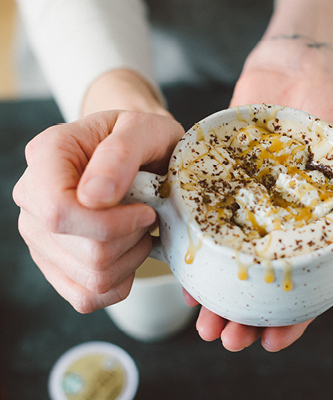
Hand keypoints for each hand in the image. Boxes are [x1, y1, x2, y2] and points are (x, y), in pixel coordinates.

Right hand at [13, 110, 184, 312]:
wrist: (140, 152)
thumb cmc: (143, 139)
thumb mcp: (144, 129)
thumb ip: (120, 153)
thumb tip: (93, 196)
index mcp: (48, 156)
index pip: (60, 211)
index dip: (111, 223)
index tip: (146, 211)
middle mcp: (34, 198)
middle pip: (83, 251)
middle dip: (131, 238)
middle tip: (146, 214)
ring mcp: (41, 235)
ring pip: (90, 278)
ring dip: (130, 259)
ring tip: (139, 229)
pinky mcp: (56, 262)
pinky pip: (86, 296)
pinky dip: (119, 281)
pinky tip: (128, 252)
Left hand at [188, 41, 332, 351]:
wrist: (298, 71)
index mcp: (311, 231)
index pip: (303, 288)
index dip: (291, 320)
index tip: (270, 343)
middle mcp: (276, 226)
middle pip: (258, 282)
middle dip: (242, 316)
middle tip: (225, 338)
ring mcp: (245, 208)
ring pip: (227, 263)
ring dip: (215, 295)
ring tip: (203, 322)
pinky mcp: (218, 187)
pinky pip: (203, 226)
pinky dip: (195, 252)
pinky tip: (186, 275)